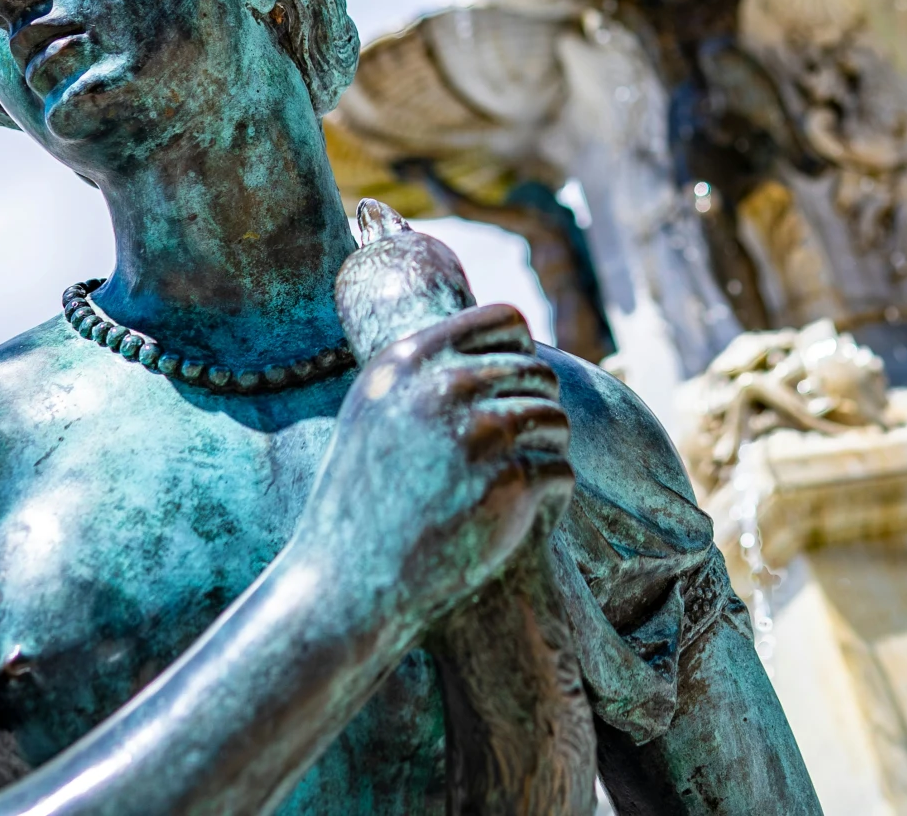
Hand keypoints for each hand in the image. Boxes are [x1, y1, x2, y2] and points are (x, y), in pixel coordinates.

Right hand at [302, 303, 570, 622]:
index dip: (521, 355)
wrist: (345, 586)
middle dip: (534, 411)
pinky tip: (520, 515)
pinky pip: (560, 472)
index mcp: (408, 361)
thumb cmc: (365, 500)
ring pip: (555, 420)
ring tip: (513, 484)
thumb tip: (510, 331)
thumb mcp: (377, 412)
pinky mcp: (508, 484)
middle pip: (537, 374)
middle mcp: (442, 388)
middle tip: (509, 457)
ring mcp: (478, 435)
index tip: (511, 393)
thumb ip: (428, 370)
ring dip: (545, 453)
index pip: (505, 321)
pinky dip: (550, 496)